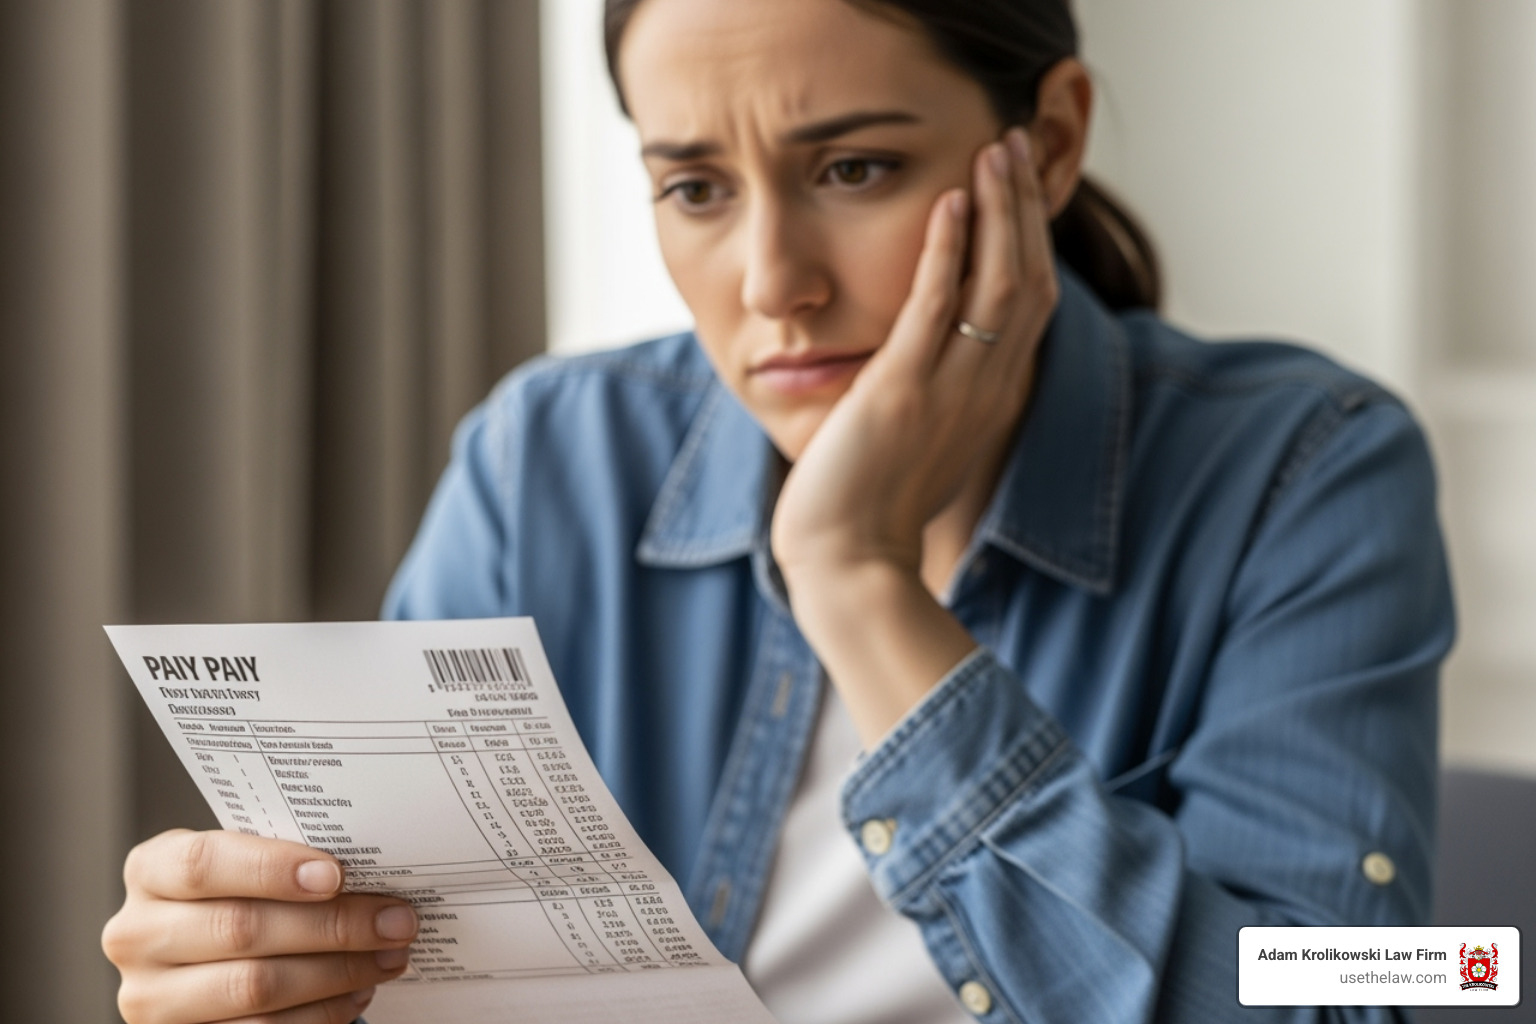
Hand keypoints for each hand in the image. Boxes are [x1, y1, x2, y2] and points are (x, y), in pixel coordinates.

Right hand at [102, 830, 417, 1023]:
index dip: (271, 868)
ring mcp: (151, 998)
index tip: (336, 875)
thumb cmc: (241, 893)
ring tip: (388, 958)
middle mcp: (137, 934)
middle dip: (331, 925)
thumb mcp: (247, 864)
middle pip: (240, 929)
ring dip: (336, 974)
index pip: (202, 863)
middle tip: (396, 921)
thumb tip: (375, 869)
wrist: (204, 956)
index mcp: (151, 870)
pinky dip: (319, 1015)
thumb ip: (287, 861)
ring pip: (253, 988)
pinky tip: (357, 994)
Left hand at [770, 127, 1057, 583]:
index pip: (1031, 303)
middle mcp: (984, 391)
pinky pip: (935, 310)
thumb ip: (936, 393)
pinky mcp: (901, 395)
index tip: (1016, 188)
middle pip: (1028, 281)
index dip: (1031, 240)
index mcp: (991, 399)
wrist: (850, 566)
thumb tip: (924, 355)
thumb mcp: (921, 443)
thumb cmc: (874, 510)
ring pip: (997, 285)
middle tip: (1010, 145)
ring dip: (996, 213)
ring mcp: (947, 392)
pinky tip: (947, 205)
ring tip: (989, 153)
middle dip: (1022, 209)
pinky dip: (946, 254)